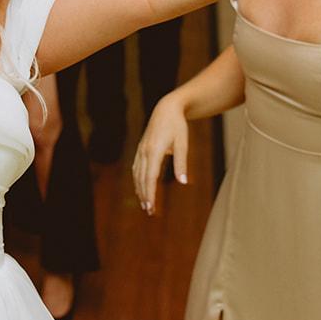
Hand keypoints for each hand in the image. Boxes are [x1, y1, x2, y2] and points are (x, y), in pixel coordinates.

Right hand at [132, 94, 188, 214]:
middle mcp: (144, 151)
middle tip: (149, 211)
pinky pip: (137, 167)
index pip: (150, 178)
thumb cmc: (178, 125)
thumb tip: (183, 182)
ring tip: (144, 203)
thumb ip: (181, 163)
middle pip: (141, 178)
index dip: (150, 194)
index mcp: (154, 151)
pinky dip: (138, 179)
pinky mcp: (141, 148)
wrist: (167, 108)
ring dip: (140, 189)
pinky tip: (140, 187)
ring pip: (137, 174)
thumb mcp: (182, 143)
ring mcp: (141, 149)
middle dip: (144, 195)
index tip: (151, 207)